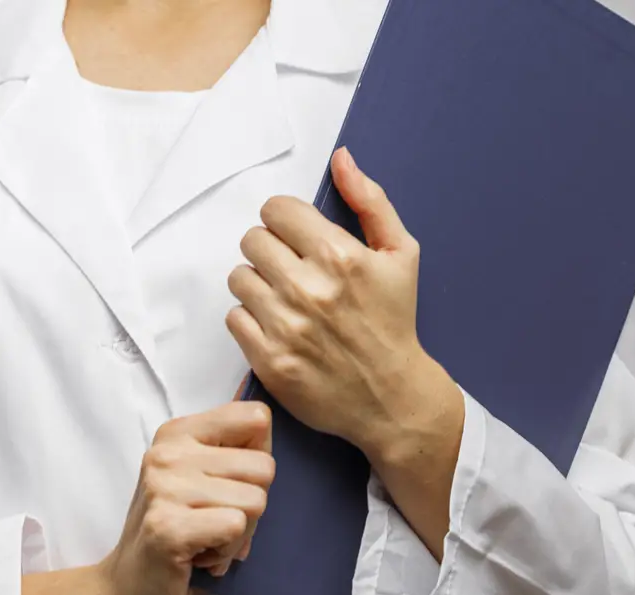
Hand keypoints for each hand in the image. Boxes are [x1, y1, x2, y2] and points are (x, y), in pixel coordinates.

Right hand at [96, 402, 274, 594]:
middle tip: (216, 524)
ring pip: (256, 501)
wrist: (125, 593)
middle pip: (264, 468)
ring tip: (205, 542)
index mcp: (178, 434)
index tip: (230, 486)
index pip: (255, 418)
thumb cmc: (173, 535)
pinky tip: (200, 557)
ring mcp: (164, 489)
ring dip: (240, 534)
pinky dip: (228, 551)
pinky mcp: (168, 528)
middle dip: (252, 506)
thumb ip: (231, 455)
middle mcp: (168, 454)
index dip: (258, 459)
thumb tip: (268, 440)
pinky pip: (236, 527)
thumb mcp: (197, 480)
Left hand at [225, 147, 462, 467]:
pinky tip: (277, 327)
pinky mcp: (268, 359)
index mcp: (339, 256)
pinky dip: (250, 320)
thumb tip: (341, 159)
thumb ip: (370, 201)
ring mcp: (286, 326)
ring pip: (238, 278)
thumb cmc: (394, 322)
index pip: (275, 210)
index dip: (284, 220)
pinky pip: (233, 317)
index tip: (295, 236)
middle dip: (269, 250)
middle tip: (290, 270)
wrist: (391, 396)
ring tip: (284, 300)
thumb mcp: (400, 254)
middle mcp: (309, 288)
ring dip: (257, 285)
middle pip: (252, 241)